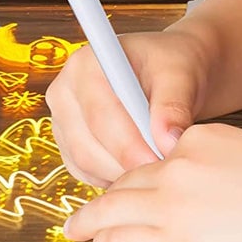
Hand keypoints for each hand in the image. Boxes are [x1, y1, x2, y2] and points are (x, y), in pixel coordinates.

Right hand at [45, 30, 208, 186]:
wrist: (164, 76)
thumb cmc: (170, 68)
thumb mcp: (179, 77)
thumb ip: (173, 107)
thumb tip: (167, 141)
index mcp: (85, 65)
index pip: (99, 115)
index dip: (129, 145)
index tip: (159, 161)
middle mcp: (64, 91)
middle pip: (87, 145)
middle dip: (128, 163)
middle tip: (164, 172)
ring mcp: (62, 119)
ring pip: (85, 163)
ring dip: (122, 173)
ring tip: (157, 166)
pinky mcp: (67, 143)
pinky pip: (85, 173)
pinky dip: (113, 177)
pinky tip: (140, 165)